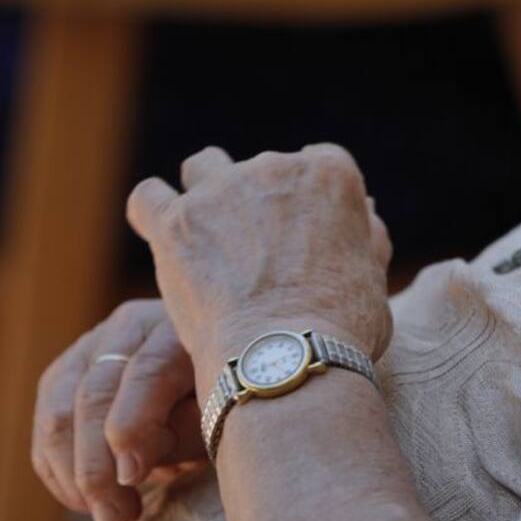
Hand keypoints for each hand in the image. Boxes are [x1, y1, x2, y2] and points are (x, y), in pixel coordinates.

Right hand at [31, 299, 203, 520]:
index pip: (145, 373)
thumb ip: (180, 432)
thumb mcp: (219, 414)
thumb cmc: (223, 398)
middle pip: (94, 393)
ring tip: (106, 517)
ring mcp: (91, 346)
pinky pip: (45, 425)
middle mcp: (130, 328)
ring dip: (72, 474)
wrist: (208, 374)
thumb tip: (126, 468)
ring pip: (57, 410)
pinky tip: (84, 502)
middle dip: (96, 466)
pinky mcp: (65, 373)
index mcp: (179, 329)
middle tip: (115, 519)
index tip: (132, 479)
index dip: (133, 427)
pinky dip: (57, 470)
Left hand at [126, 145, 393, 392]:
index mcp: (331, 175)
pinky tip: (161, 233)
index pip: (319, 163)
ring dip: (205, 192)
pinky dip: (153, 211)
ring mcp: (220, 190)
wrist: (286, 357)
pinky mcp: (174, 221)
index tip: (304, 229)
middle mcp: (276, 167)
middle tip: (260, 252)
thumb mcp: (372, 278)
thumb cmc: (342, 328)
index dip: (309, 198)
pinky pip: (149, 197)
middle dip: (260, 203)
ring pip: (204, 167)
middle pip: (262, 169)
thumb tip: (366, 213)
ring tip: (207, 234)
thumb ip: (366, 238)